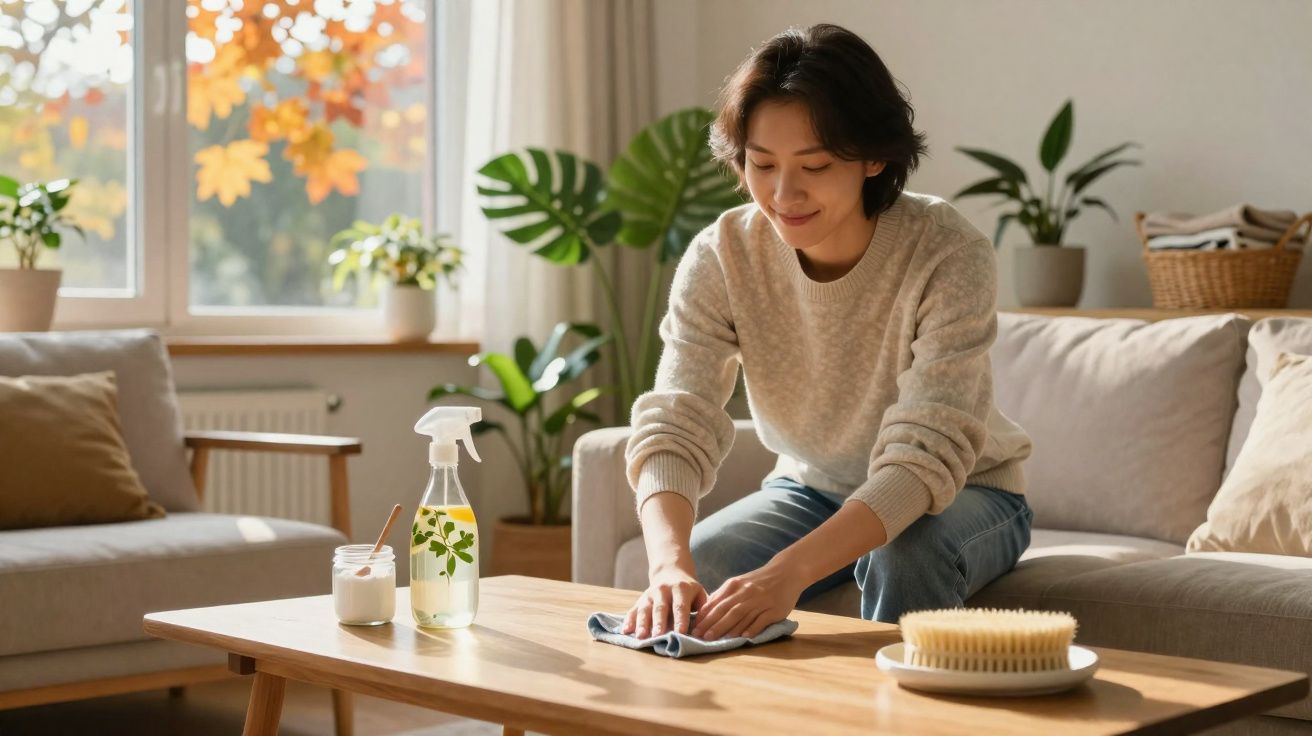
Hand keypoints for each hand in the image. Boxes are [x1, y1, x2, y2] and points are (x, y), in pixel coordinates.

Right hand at [622, 560, 707, 638]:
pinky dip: (629, 621)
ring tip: (641, 637)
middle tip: (658, 636)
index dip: (681, 619)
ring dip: (642, 623)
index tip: (681, 633)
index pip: (680, 605)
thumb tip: (704, 627)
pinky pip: (633, 610)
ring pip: (645, 609)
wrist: (670, 572)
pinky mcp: (640, 600)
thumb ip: (703, 609)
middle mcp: (663, 590)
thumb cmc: (689, 590)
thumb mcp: (700, 594)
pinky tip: (626, 631)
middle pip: (660, 608)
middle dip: (659, 622)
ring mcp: (649, 595)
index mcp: (681, 588)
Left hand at [690, 558, 805, 640]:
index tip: (694, 628)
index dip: (704, 616)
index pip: (716, 602)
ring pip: (741, 615)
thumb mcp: (739, 583)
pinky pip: (761, 619)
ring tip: (716, 639)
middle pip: (726, 610)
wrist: (786, 572)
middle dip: (712, 624)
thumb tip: (705, 610)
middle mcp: (746, 592)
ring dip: (727, 628)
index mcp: (734, 585)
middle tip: (700, 637)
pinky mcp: (774, 609)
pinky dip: (752, 627)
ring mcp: (760, 600)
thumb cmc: (759, 581)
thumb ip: (723, 595)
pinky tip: (744, 636)